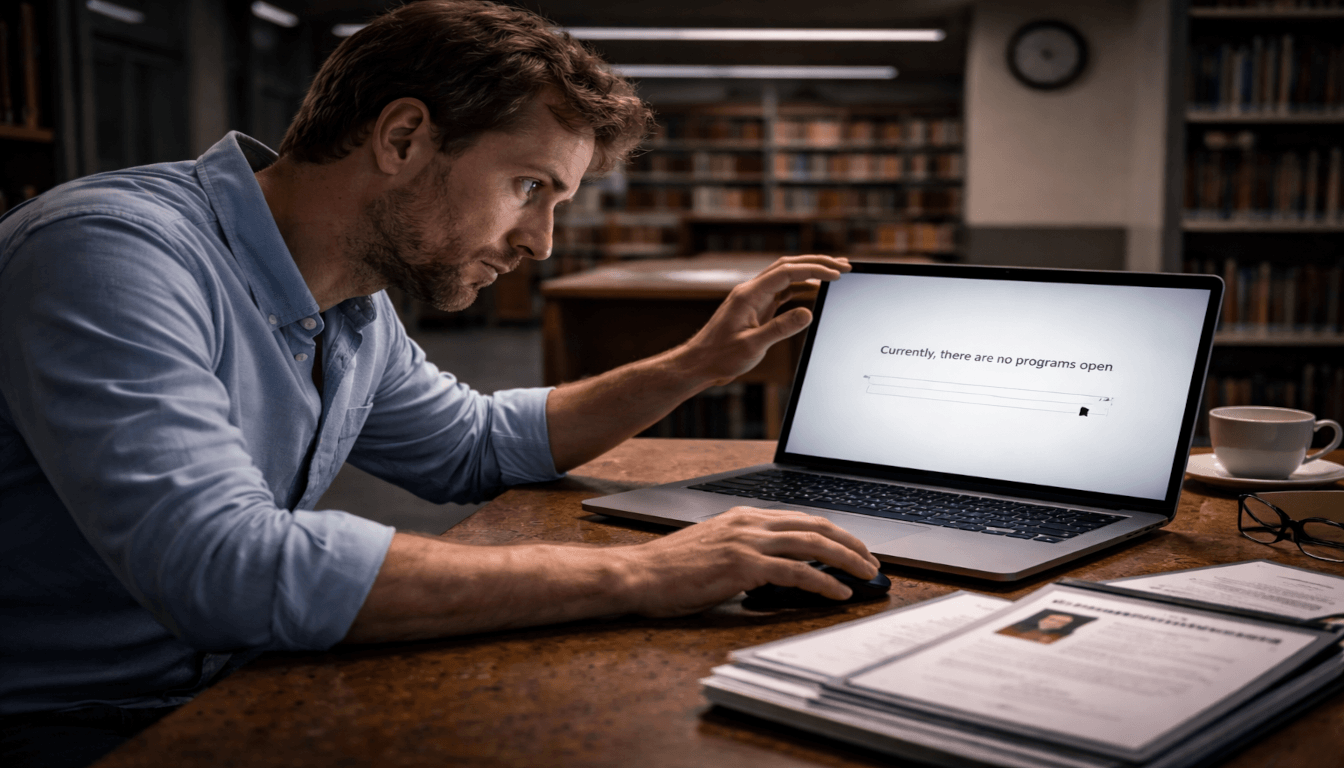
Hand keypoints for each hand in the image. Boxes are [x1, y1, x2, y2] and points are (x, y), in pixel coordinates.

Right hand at [614, 506, 881, 616]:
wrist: (639, 574)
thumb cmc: (670, 570)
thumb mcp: (714, 550)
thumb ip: (746, 552)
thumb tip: (778, 570)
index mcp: (743, 517)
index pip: (801, 520)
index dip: (833, 533)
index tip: (852, 547)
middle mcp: (749, 523)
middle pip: (816, 526)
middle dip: (851, 543)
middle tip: (872, 562)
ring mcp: (747, 541)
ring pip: (813, 545)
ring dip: (847, 560)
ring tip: (868, 575)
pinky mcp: (744, 565)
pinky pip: (796, 572)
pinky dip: (823, 582)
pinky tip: (839, 594)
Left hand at [677, 255, 850, 386]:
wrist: (699, 363)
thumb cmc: (720, 356)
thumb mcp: (752, 346)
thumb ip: (780, 328)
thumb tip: (808, 313)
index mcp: (748, 294)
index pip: (786, 272)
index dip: (814, 270)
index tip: (836, 274)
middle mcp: (751, 291)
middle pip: (788, 267)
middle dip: (817, 263)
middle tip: (843, 266)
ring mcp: (753, 298)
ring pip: (786, 277)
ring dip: (810, 273)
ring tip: (835, 274)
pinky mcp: (755, 308)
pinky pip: (782, 291)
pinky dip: (800, 288)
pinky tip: (815, 291)